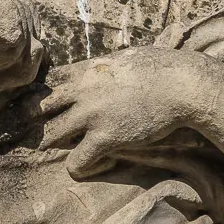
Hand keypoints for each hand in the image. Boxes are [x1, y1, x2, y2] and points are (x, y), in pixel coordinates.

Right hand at [0, 0, 42, 100]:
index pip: (26, 10)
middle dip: (20, 48)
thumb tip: (40, 47)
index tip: (2, 64)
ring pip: (19, 17)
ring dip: (9, 51)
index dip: (26, 40)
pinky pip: (5, 21)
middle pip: (27, 11)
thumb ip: (21, 67)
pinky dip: (0, 47)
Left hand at [39, 47, 193, 176]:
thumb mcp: (126, 57)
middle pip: (39, 107)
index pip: (48, 83)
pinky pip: (75, 162)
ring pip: (50, 137)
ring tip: (77, 148)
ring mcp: (91, 115)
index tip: (54, 108)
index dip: (47, 97)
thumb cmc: (163, 68)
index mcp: (87, 70)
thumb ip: (108, 64)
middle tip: (52, 132)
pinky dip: (82, 166)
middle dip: (39, 121)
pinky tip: (99, 162)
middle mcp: (82, 91)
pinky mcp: (105, 138)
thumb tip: (108, 64)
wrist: (183, 85)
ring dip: (59, 145)